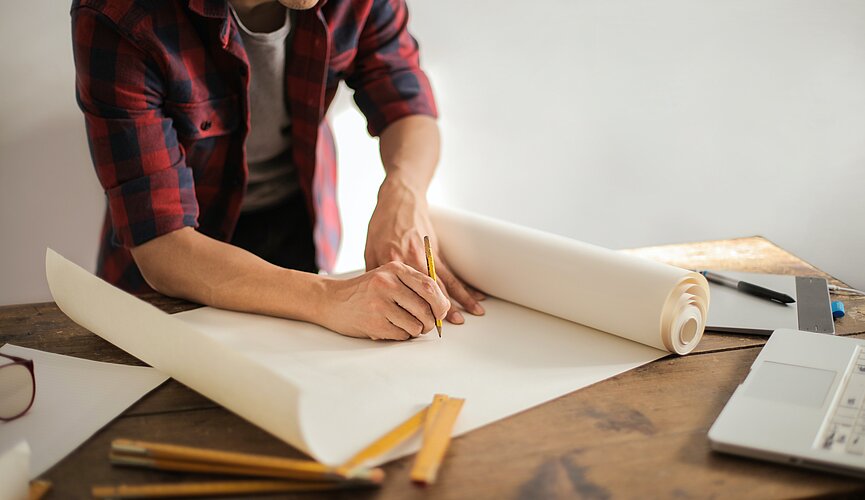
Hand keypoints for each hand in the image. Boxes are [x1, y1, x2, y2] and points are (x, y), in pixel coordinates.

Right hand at [320, 262, 449, 339]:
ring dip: (415, 330)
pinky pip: (402, 335)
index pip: (430, 286)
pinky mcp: (374, 322)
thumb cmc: (366, 291)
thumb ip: (414, 286)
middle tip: (427, 325)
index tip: (441, 312)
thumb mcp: (388, 277)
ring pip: (416, 325)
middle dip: (431, 321)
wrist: (332, 300)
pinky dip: (402, 336)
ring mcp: (379, 303)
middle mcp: (387, 283)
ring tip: (404, 325)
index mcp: (395, 268)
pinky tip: (391, 328)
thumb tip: (445, 307)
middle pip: (426, 308)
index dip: (441, 303)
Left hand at [364, 178, 484, 323]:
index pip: (403, 292)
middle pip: (428, 290)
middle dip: (439, 309)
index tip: (417, 325)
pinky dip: (464, 285)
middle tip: (448, 326)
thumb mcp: (369, 248)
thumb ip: (374, 273)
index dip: (412, 309)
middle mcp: (411, 259)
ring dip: (459, 300)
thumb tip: (375, 297)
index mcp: (392, 262)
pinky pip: (452, 272)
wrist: (399, 198)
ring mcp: (426, 255)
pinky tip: (475, 295)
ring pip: (445, 282)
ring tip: (471, 314)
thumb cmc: (381, 224)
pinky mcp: (436, 250)